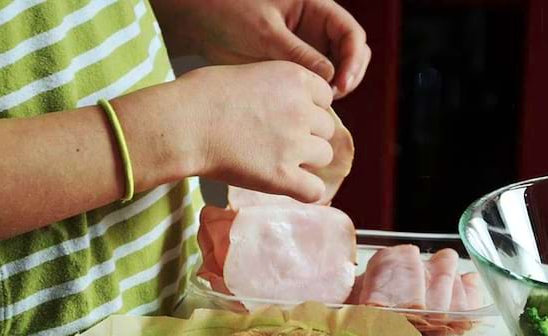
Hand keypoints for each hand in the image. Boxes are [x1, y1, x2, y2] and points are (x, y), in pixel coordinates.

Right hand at [116, 61, 334, 202]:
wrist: (184, 124)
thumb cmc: (202, 96)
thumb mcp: (250, 74)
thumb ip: (277, 89)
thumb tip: (284, 109)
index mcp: (296, 79)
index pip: (326, 98)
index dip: (308, 109)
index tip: (286, 117)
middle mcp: (302, 110)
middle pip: (326, 129)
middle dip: (307, 135)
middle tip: (277, 141)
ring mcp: (294, 144)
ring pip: (324, 157)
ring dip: (306, 160)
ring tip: (276, 161)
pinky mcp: (282, 176)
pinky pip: (314, 190)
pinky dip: (306, 191)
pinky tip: (289, 186)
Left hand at [153, 0, 370, 97]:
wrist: (195, 18)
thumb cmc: (228, 11)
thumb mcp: (265, 32)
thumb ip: (297, 53)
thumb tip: (330, 80)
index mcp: (315, 10)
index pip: (351, 35)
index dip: (352, 60)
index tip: (340, 84)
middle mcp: (313, 32)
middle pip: (346, 57)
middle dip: (346, 78)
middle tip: (332, 100)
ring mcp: (301, 51)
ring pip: (328, 76)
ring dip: (328, 94)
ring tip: (316, 110)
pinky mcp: (285, 70)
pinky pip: (306, 87)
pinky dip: (308, 100)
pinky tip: (301, 113)